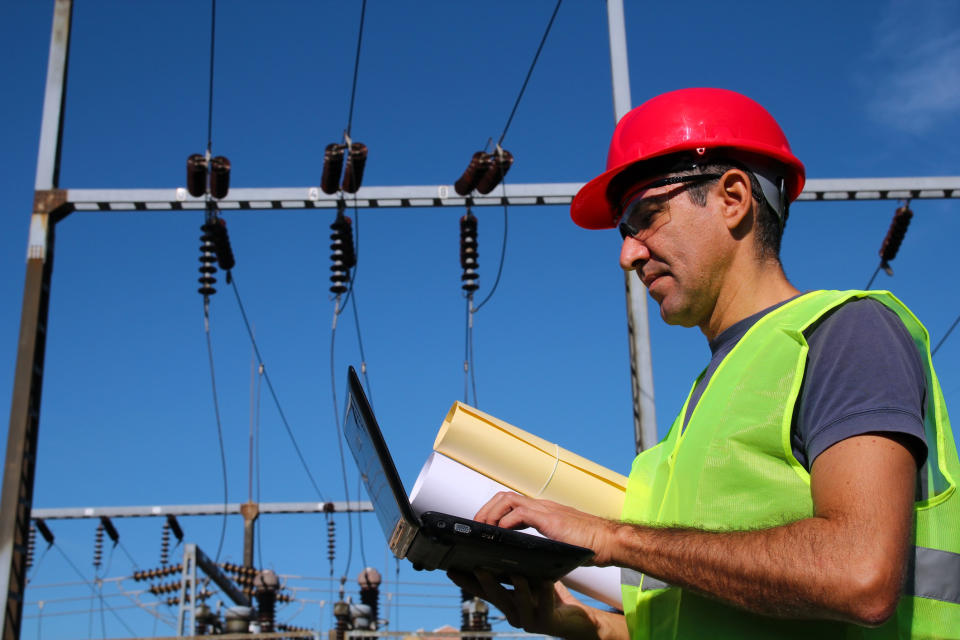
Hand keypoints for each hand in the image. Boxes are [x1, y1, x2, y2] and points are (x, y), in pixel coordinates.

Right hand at [447, 570, 623, 639]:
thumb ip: (515, 571)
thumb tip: (499, 548)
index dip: (466, 582)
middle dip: (486, 582)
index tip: (451, 569)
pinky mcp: (547, 622)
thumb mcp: (529, 581)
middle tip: (477, 567)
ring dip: (517, 587)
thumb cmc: (550, 597)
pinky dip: (545, 593)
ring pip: (519, 603)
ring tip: (515, 573)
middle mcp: (514, 614)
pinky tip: (546, 580)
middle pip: (496, 597)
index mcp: (507, 603)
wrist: (574, 621)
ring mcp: (530, 620)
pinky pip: (545, 606)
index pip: (482, 591)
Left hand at [474, 492, 620, 564]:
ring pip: (508, 500)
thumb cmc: (589, 545)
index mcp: (543, 511)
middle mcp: (542, 506)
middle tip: (476, 527)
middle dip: (486, 509)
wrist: (610, 541)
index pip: (511, 502)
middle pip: (504, 496)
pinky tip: (500, 535)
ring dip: (491, 513)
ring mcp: (545, 510)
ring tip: (483, 529)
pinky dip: (505, 522)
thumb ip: (544, 543)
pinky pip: (520, 513)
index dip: (493, 511)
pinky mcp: (550, 519)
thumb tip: (526, 556)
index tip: (483, 526)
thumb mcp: (559, 543)